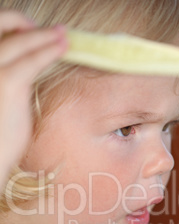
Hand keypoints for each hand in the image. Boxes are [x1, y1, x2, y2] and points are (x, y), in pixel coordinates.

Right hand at [0, 10, 67, 188]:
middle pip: (2, 29)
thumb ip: (10, 81)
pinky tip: (62, 48)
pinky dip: (49, 51)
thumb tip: (27, 69)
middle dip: (27, 25)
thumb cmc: (0, 136)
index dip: (13, 30)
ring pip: (20, 42)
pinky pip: (32, 61)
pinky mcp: (9, 83)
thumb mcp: (3, 101)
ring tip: (64, 36)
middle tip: (53, 31)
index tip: (33, 31)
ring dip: (44, 36)